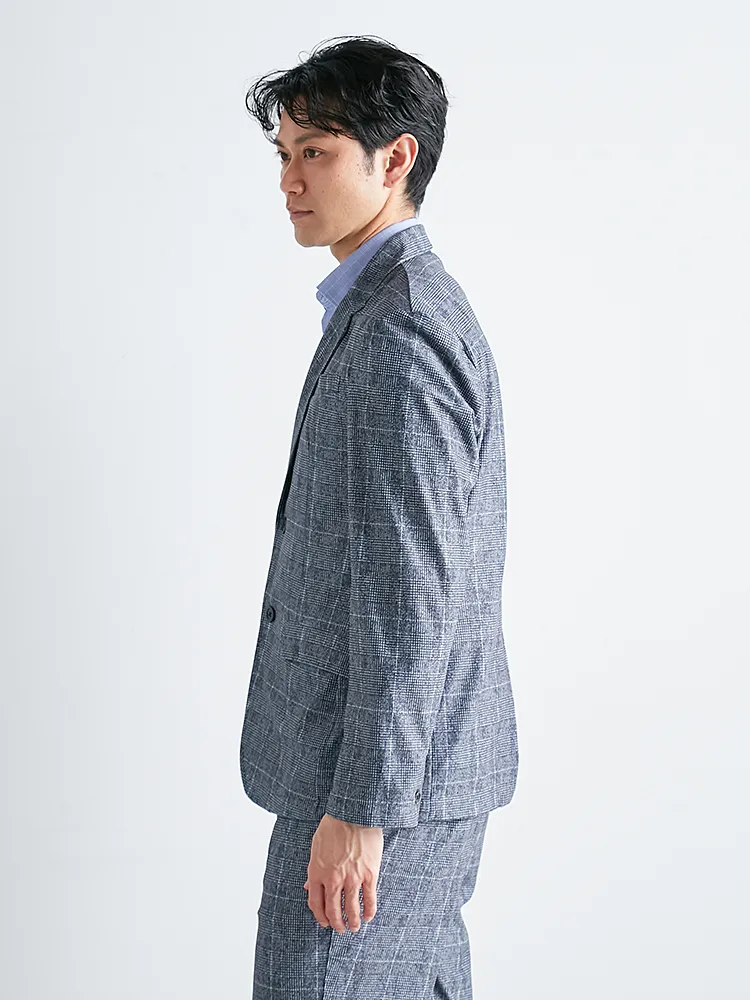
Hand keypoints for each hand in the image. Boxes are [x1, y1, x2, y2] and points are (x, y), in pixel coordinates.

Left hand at [303, 812, 382, 932]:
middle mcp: (333, 879)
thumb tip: (307, 886)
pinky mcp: (369, 874)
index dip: (320, 916)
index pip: (315, 903)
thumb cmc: (333, 826)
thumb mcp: (316, 847)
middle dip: (336, 923)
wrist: (353, 813)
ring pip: (351, 909)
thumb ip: (312, 869)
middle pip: (333, 910)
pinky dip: (369, 911)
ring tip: (354, 927)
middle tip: (340, 929)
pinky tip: (368, 917)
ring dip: (352, 922)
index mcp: (317, 872)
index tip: (324, 923)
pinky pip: (369, 899)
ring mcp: (352, 878)